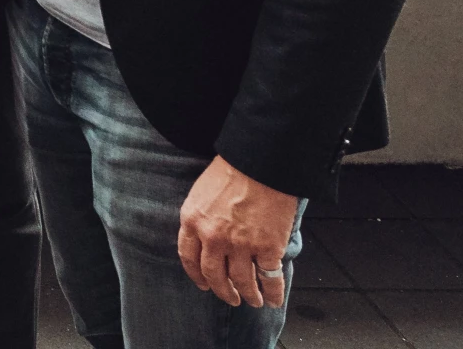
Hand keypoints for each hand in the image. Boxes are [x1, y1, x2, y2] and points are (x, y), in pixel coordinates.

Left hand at [180, 158, 298, 307]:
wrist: (261, 162)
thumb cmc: (232, 169)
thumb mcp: (201, 192)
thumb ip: (200, 217)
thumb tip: (204, 236)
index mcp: (193, 221)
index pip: (188, 257)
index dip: (197, 275)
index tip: (204, 284)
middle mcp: (213, 238)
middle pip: (215, 275)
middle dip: (224, 291)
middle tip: (231, 298)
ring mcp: (241, 245)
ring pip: (242, 281)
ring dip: (248, 295)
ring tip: (253, 301)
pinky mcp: (268, 248)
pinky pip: (270, 278)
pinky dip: (273, 292)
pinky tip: (274, 299)